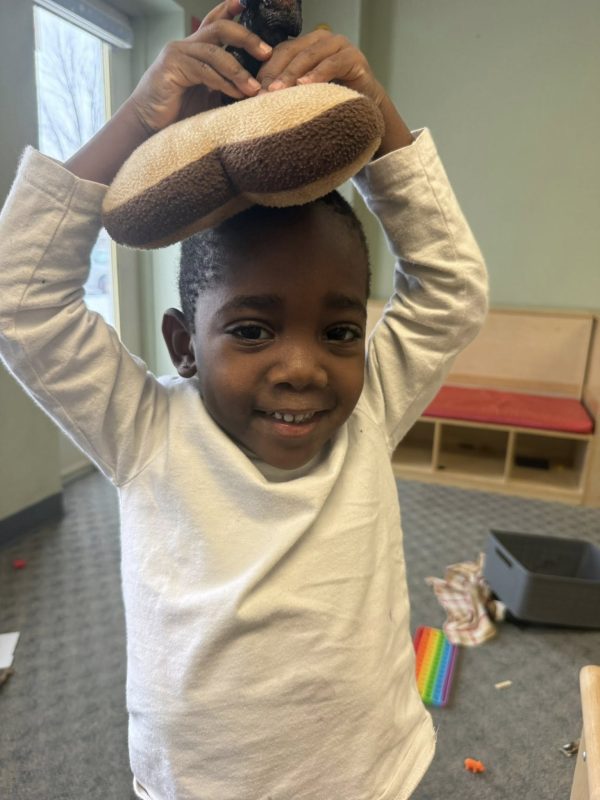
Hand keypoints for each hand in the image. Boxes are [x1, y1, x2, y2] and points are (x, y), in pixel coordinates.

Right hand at [129, 0, 272, 133]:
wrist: (148, 126)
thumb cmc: (179, 113)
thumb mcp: (208, 95)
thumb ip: (226, 84)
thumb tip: (255, 87)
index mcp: (196, 49)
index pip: (215, 22)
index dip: (230, 9)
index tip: (247, 4)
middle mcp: (186, 45)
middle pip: (220, 28)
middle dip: (247, 38)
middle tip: (267, 52)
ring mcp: (178, 54)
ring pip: (215, 51)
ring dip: (238, 71)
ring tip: (254, 88)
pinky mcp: (172, 67)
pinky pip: (204, 70)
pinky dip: (223, 83)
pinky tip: (236, 94)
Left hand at [256, 29, 385, 107]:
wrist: (367, 108)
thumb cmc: (332, 100)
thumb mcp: (306, 91)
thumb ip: (287, 87)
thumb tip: (257, 96)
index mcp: (306, 44)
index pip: (281, 52)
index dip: (266, 70)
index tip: (254, 91)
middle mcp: (322, 39)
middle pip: (292, 52)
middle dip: (276, 73)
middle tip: (263, 93)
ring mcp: (339, 45)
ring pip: (309, 56)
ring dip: (292, 74)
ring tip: (279, 90)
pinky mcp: (354, 57)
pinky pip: (331, 64)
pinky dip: (317, 75)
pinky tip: (305, 85)